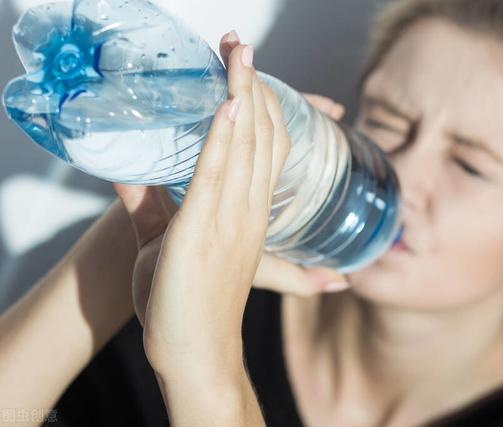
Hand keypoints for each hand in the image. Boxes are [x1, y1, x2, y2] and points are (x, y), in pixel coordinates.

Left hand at [116, 32, 348, 327]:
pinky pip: (219, 173)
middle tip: (242, 43)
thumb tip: (126, 170)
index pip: (263, 147)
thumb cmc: (186, 301)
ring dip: (241, 94)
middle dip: (251, 84)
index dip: (259, 104)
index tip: (248, 68)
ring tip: (238, 55)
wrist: (195, 350)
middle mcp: (248, 208)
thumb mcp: (170, 243)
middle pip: (258, 136)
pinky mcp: (205, 229)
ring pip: (244, 145)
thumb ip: (152, 203)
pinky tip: (229, 103)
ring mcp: (232, 218)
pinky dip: (226, 136)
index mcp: (248, 211)